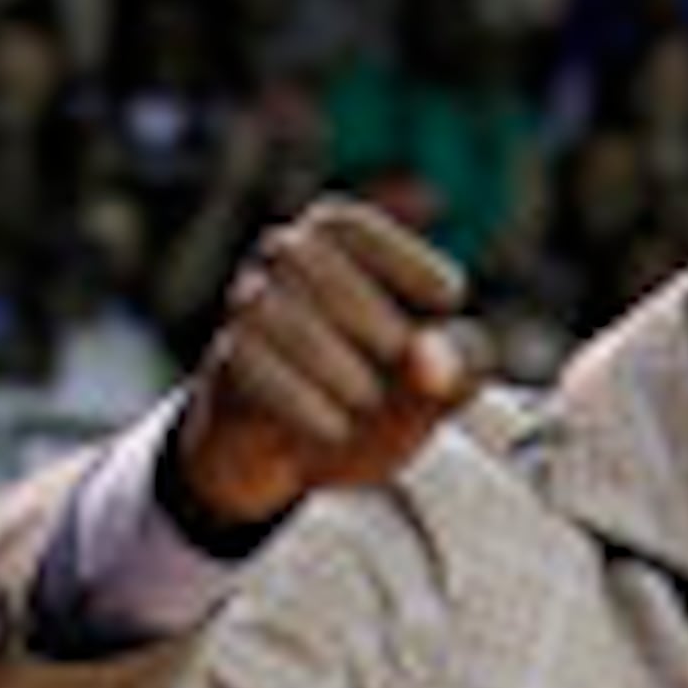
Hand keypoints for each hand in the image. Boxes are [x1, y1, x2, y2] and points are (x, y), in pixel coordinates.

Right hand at [172, 197, 484, 531]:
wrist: (305, 461)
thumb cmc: (379, 399)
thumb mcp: (437, 385)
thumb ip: (460, 365)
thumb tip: (426, 358)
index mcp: (332, 245)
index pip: (349, 226)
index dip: (399, 254)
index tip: (450, 297)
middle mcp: (279, 263)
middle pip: (304, 254)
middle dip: (362, 306)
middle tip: (399, 357)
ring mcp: (246, 309)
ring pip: (267, 307)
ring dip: (326, 357)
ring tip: (367, 400)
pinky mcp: (227, 365)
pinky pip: (245, 363)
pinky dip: (296, 398)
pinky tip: (334, 428)